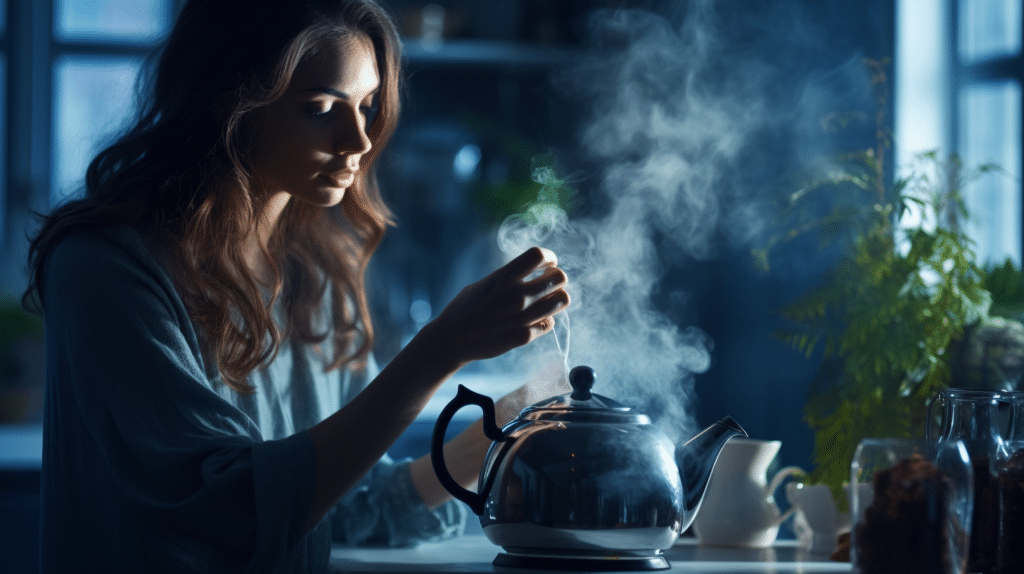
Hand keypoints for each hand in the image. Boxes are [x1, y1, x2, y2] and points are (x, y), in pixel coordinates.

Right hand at [419, 246, 569, 368]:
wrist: (450, 341)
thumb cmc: (463, 310)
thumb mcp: (483, 285)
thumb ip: (508, 279)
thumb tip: (530, 274)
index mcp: (504, 277)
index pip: (539, 255)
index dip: (549, 258)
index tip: (546, 264)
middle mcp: (518, 295)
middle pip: (560, 277)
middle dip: (556, 279)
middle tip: (546, 284)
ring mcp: (523, 317)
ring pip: (562, 300)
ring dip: (555, 299)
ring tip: (543, 302)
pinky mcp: (525, 336)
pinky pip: (550, 323)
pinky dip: (543, 322)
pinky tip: (532, 322)